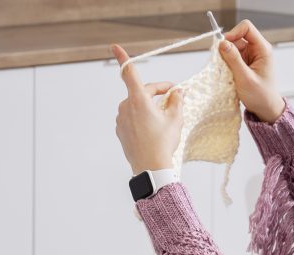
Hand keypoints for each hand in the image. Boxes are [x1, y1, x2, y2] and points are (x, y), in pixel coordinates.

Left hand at [111, 44, 184, 174]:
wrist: (151, 168)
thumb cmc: (163, 143)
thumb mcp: (176, 119)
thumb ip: (177, 100)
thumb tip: (178, 92)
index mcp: (138, 100)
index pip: (129, 73)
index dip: (123, 57)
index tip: (115, 47)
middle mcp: (126, 107)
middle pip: (142, 92)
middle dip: (158, 92)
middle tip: (174, 96)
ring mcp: (121, 120)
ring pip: (138, 106)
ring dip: (150, 107)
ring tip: (165, 118)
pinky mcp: (120, 131)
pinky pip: (132, 118)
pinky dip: (143, 118)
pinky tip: (154, 129)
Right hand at [217, 20, 284, 122]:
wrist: (265, 108)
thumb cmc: (261, 95)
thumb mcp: (245, 78)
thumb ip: (233, 59)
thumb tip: (222, 43)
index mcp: (262, 49)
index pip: (246, 28)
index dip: (233, 33)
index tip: (223, 45)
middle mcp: (257, 49)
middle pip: (237, 37)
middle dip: (227, 48)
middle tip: (222, 63)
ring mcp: (250, 55)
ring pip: (232, 47)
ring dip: (226, 57)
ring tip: (227, 72)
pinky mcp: (244, 62)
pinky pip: (231, 56)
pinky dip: (226, 63)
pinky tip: (228, 74)